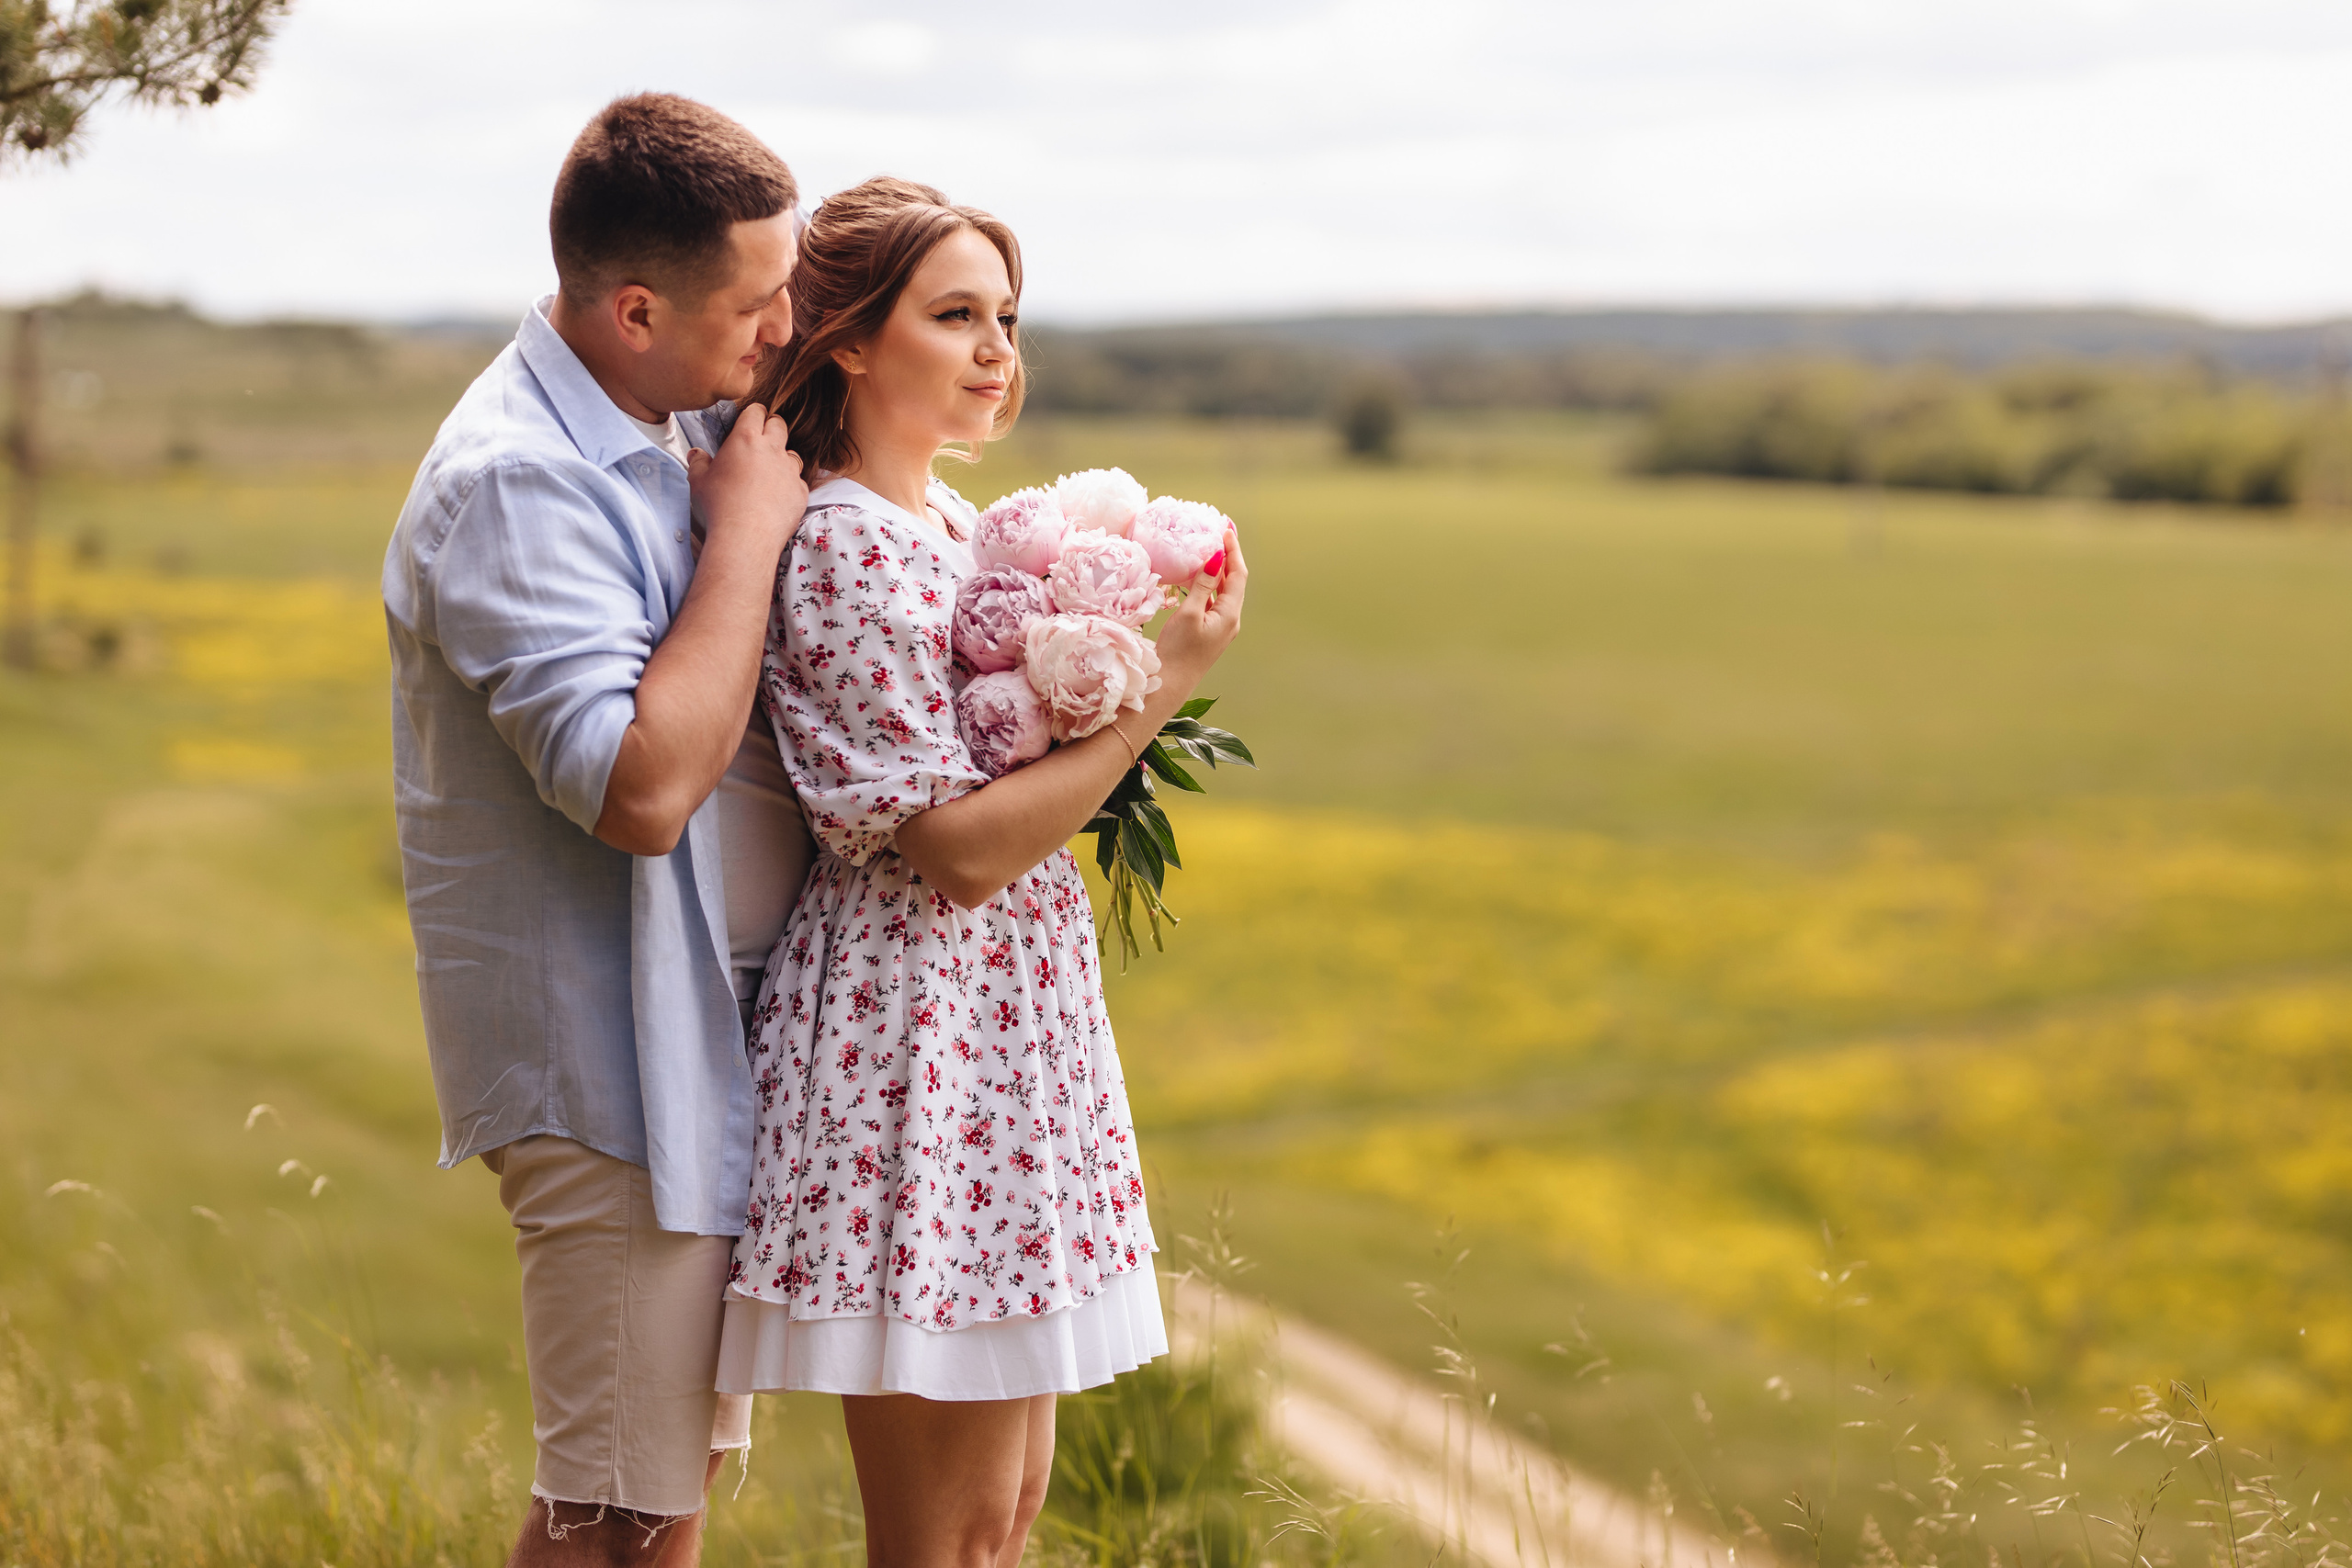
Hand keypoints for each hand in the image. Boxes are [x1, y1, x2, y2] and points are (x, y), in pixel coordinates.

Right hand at [689, 402, 806, 552]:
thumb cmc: (719, 505)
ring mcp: (789, 470)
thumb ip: (698, 462)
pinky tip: (777, 496)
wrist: (745, 536)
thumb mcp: (699, 481)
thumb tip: (696, 454)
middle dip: (771, 427)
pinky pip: (798, 481)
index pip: (756, 411)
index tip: (750, 420)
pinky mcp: (800, 491)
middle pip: (779, 425)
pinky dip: (789, 485)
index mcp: (745, 438)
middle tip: (761, 440)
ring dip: (782, 458)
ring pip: (792, 453)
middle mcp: (772, 449)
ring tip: (769, 472)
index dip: (754, 413)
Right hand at [1151, 526, 1246, 706]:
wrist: (1170, 684)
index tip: (1225, 530)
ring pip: (1224, 592)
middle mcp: (1230, 620)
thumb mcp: (1189, 613)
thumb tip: (1216, 559)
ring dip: (1218, 571)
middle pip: (1234, 582)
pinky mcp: (1210, 632)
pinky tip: (1197, 578)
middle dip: (1227, 557)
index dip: (1233, 551)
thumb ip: (1203, 585)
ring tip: (1208, 550)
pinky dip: (1208, 586)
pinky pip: (1213, 602)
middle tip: (1217, 535)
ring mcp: (1221, 627)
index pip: (1238, 574)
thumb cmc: (1178, 651)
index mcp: (1230, 614)